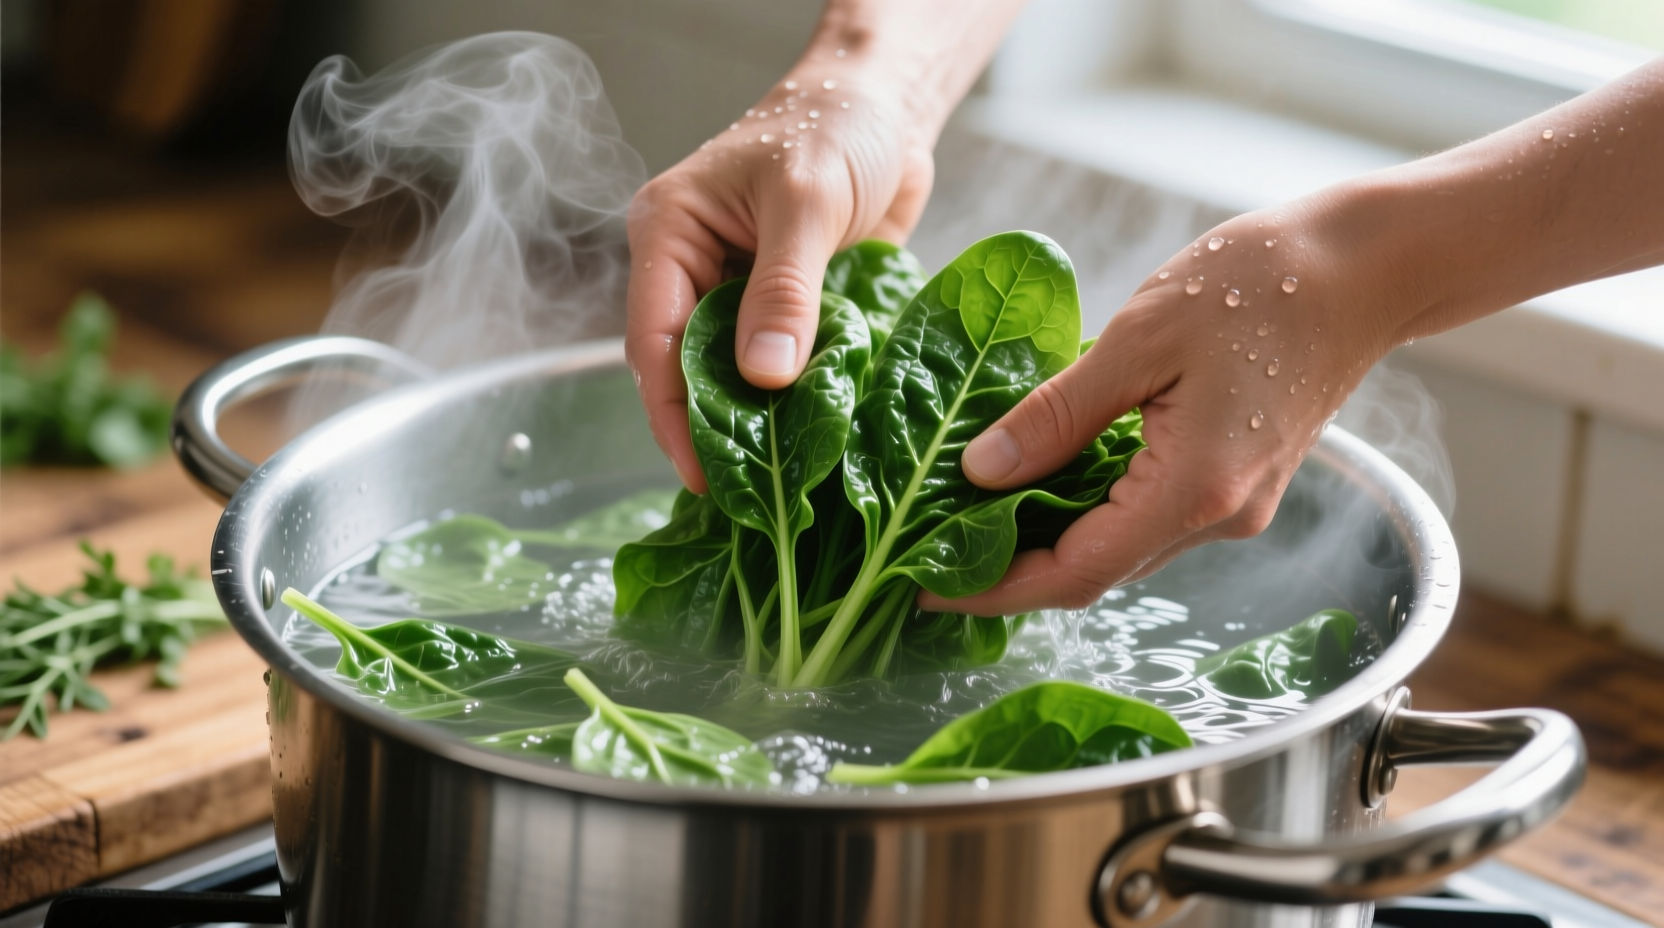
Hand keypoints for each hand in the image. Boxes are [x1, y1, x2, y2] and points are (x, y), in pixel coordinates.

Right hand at [625, 71, 934, 491]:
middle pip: (685, 369)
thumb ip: (784, 289)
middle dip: (710, 429)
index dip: (672, 414)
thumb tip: (763, 378)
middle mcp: (692, 268)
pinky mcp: (784, 309)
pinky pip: (780, 367)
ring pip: (731, 376)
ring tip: (776, 484)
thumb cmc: (837, 128)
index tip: (702, 474)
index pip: (653, 340)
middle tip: (742, 496)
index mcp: (669, 234)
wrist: (888, 106)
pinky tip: (811, 444)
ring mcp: (737, 292)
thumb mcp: (807, 203)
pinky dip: (794, 403)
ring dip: (755, 423)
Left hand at [921, 203, 1402, 614]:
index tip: (926, 586)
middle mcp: (1219, 518)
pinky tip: (1045, 483)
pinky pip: (1150, 518)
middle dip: (1011, 571)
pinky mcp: (1242, 484)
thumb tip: (979, 471)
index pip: (1074, 573)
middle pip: (1095, 572)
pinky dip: (1091, 513)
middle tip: (932, 552)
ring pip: (1122, 549)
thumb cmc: (1259, 284)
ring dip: (1049, 543)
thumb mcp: (1137, 338)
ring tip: (972, 518)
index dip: (994, 588)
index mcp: (1194, 490)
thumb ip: (1056, 415)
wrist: (1367, 268)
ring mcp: (1237, 507)